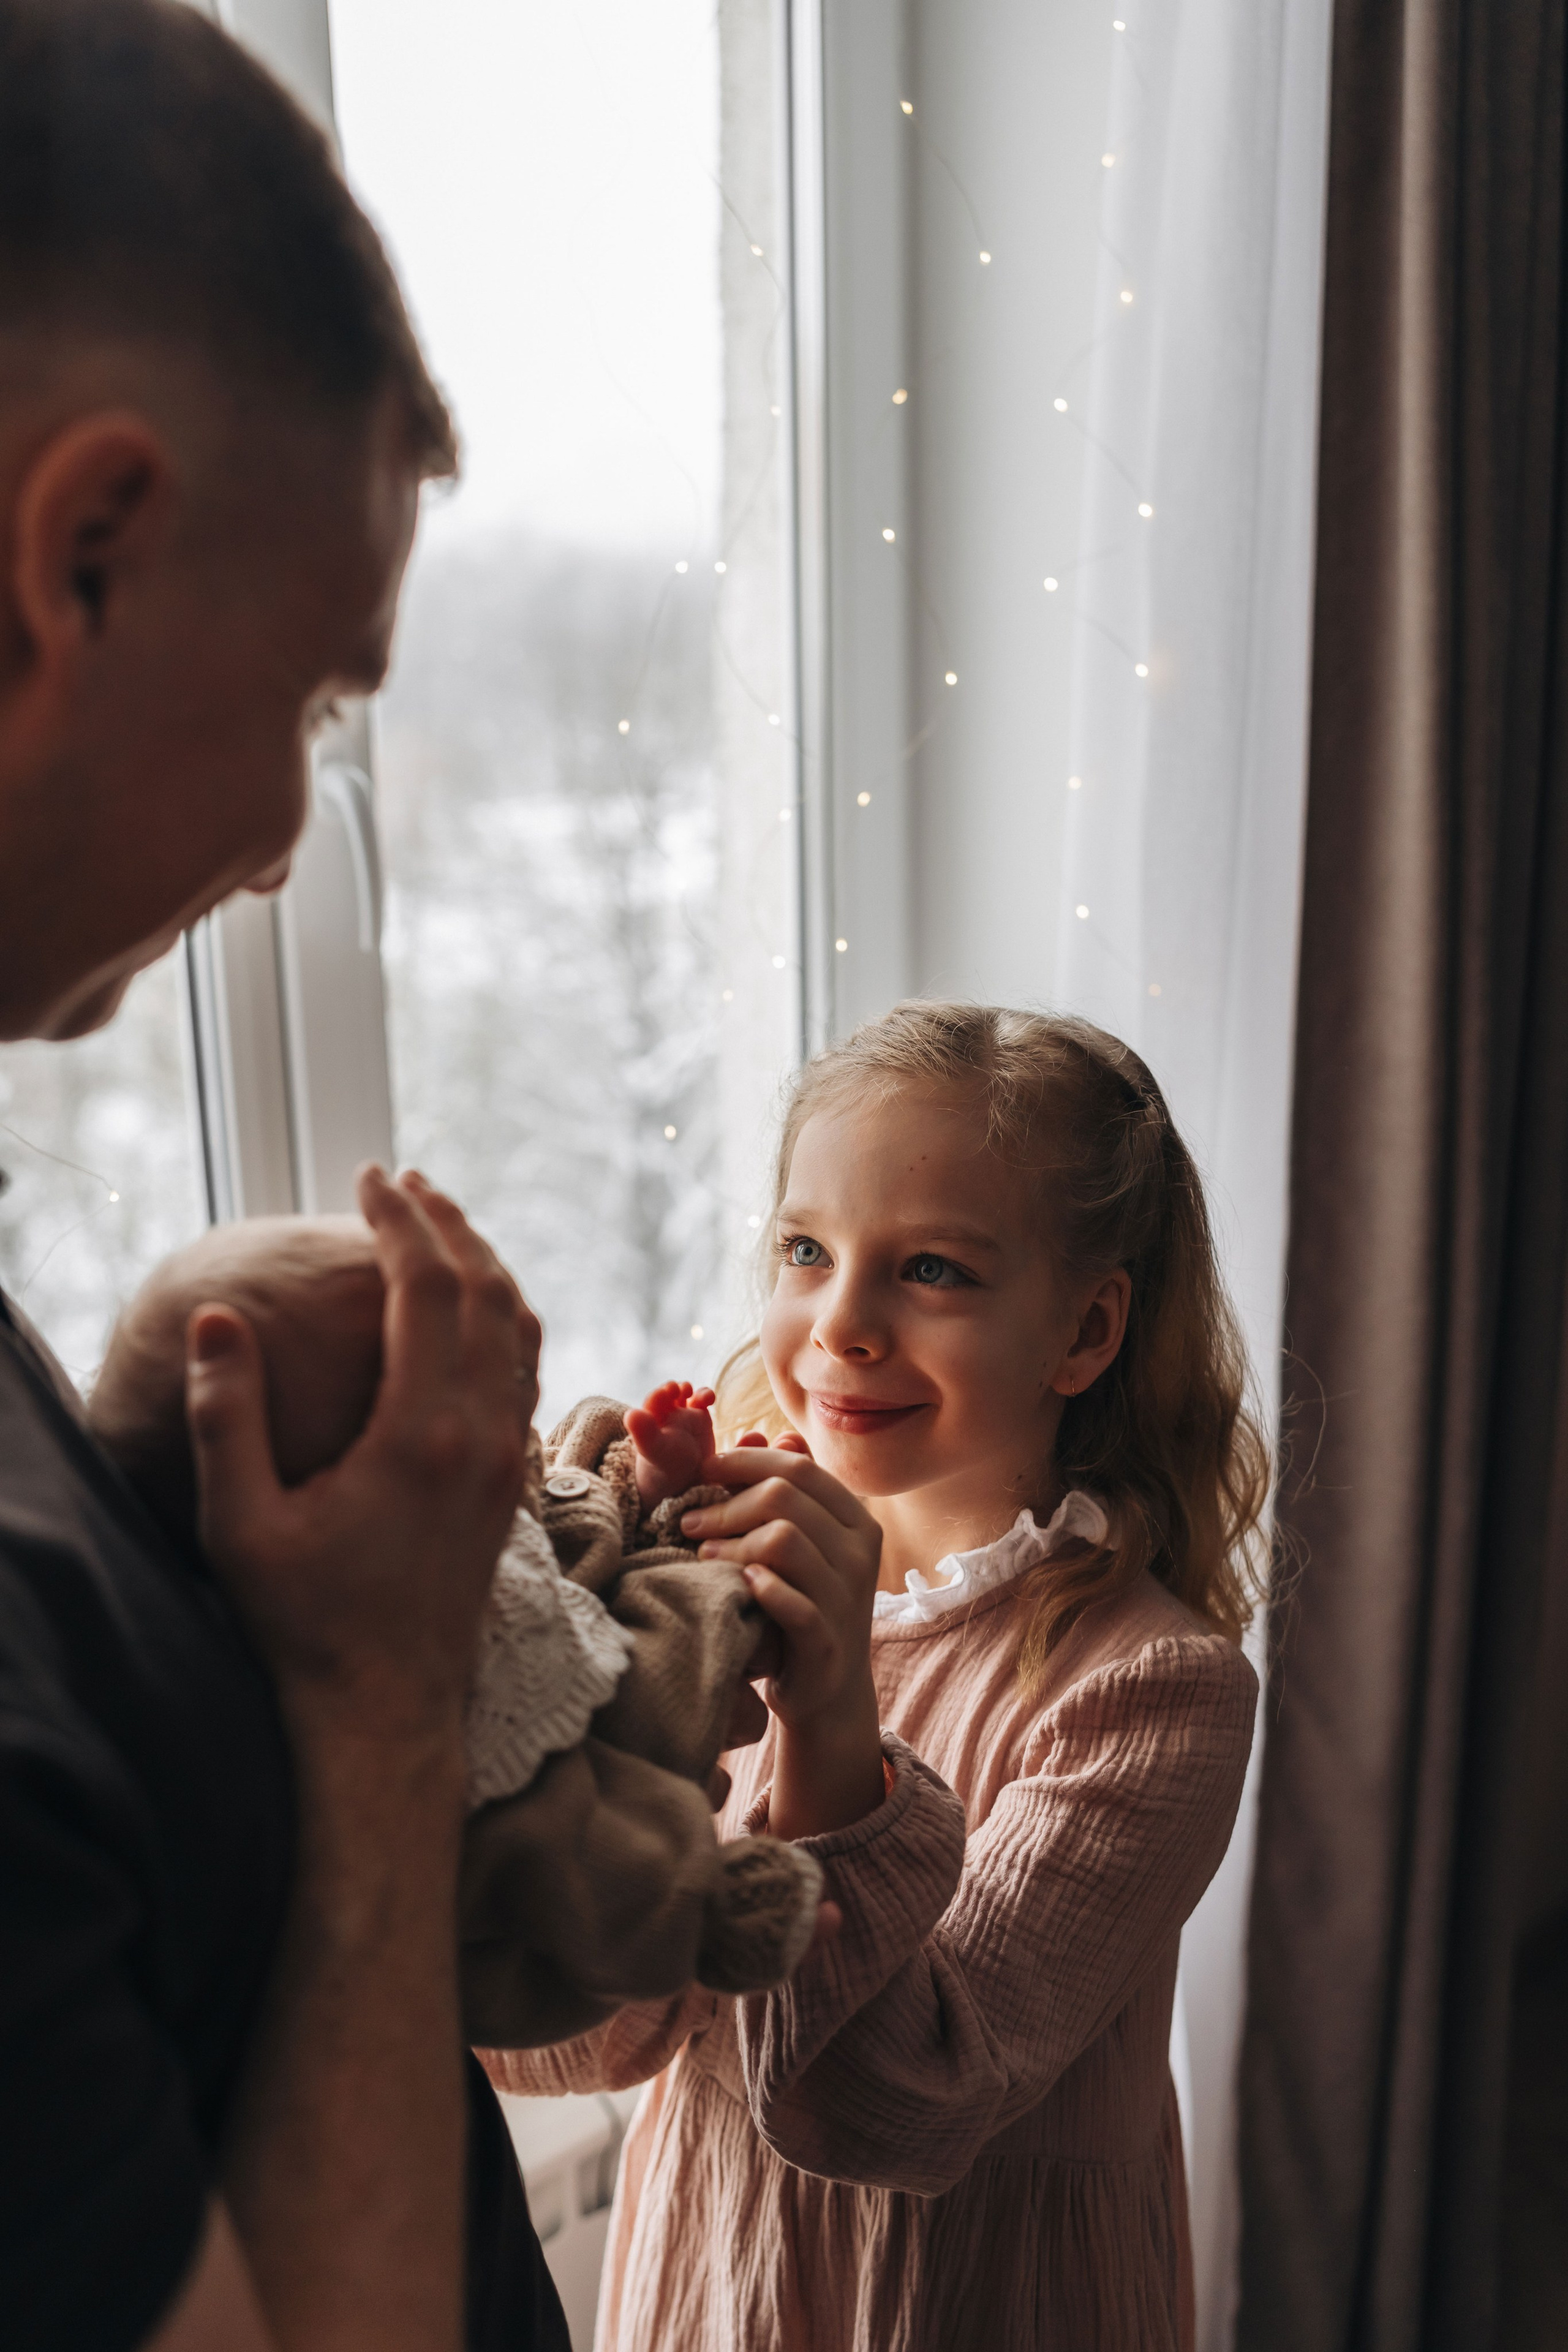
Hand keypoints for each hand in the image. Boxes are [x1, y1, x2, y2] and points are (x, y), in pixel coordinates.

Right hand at [185, 1166, 537, 1746]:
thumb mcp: (240, 1524)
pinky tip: (471, 1307)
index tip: (369, 1178)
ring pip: (521, 1328)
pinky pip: (526, 1371)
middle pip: (488, 1292)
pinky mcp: (513, 1481)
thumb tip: (219, 1316)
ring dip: (485, 1265)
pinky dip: (504, 1316)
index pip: (428, 1288)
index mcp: (420, 1434)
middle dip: (448, 1225)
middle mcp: (482, 1436)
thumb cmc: (303, 1624)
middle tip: (404, 1182)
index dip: (401, 1222)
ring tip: (441, 1225)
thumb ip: (226, 1416)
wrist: (386, 1710)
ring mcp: (508, 1458)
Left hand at [626, 1379, 716, 1508]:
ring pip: (684, 1393)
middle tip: (676, 1389)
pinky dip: (705, 1395)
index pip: (652, 1403)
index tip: (666, 1393)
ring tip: (691, 1392)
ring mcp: (682, 1415)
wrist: (685, 1482)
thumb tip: (631, 1413)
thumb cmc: (664, 1467)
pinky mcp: (700, 1417)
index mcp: (649, 1421)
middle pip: (667, 1394)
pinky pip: (702, 1400)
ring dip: (688, 1389)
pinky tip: (709, 1399)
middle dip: (672, 1389)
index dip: (658, 1396)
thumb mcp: (653, 1450)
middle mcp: (664, 1415)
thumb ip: (643, 1433)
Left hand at [681, 1449, 880, 1735]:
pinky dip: (761, 1589)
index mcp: (856, 1519)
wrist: (825, 1690)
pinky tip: (739, 1585)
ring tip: (703, 1554)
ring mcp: (848, 1598)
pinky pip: (795, 1604)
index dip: (744, 1461)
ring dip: (732, 1543)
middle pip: (785, 1498)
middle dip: (727, 1503)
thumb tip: (766, 1435)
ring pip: (783, 1541)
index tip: (703, 1470)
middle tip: (690, 1519)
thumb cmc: (803, 1603)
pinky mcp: (829, 1642)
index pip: (798, 1468)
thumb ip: (786, 1494)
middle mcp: (861, 1552)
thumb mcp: (801, 1545)